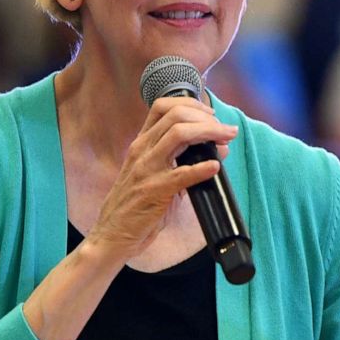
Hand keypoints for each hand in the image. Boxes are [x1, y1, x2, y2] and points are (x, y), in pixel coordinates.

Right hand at [86, 96, 236, 261]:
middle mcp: (142, 150)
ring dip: (209, 132)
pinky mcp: (154, 190)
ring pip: (179, 134)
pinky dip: (202, 168)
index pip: (162, 107)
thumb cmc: (136, 206)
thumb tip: (218, 149)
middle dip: (207, 119)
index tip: (210, 115)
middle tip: (226, 130)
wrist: (112, 234)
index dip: (191, 105)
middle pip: (176, 116)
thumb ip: (183, 161)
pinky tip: (214, 167)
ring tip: (226, 140)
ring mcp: (147, 169)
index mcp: (141, 143)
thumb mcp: (156, 175)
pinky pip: (182, 174)